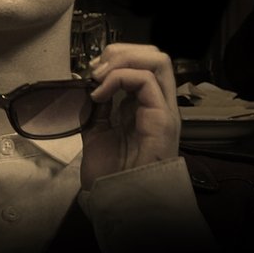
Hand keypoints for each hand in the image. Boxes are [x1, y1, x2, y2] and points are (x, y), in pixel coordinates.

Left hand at [81, 43, 179, 190]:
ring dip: (122, 60)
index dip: (116, 57)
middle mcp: (158, 104)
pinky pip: (146, 80)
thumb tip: (90, 84)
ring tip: (99, 76)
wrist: (118, 201)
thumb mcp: (96, 131)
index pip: (142, 64)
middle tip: (96, 68)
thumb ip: (98, 107)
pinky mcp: (162, 118)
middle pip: (154, 55)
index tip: (91, 70)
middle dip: (121, 52)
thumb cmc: (111, 175)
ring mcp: (163, 110)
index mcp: (145, 106)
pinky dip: (119, 78)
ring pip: (157, 60)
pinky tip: (101, 92)